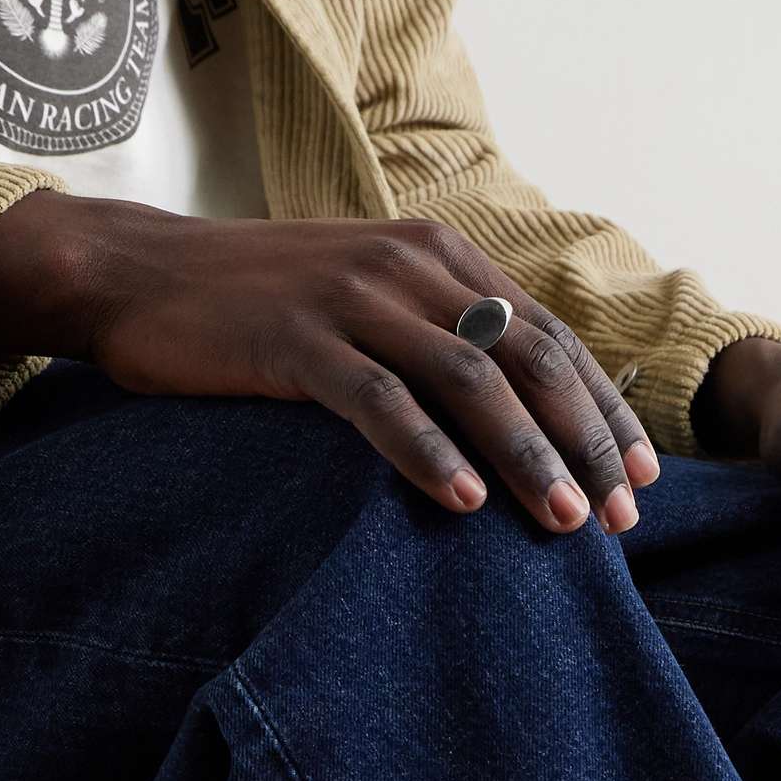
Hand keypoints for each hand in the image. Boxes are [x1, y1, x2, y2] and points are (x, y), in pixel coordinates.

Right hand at [0, 192, 657, 532]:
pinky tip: (464, 504)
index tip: (642, 482)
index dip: (604, 411)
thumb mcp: (368, 305)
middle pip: (526, 359)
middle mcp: (408, 265)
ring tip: (561, 524)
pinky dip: (428, 453)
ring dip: (525, 456)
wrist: (137, 275)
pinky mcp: (296, 338)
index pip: (548, 339)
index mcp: (438, 255)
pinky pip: (379, 400)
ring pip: (468, 378)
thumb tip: (521, 418)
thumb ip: (441, 338)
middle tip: (619, 522)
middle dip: (583, 445)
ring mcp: (351, 297)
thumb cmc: (260, 309)